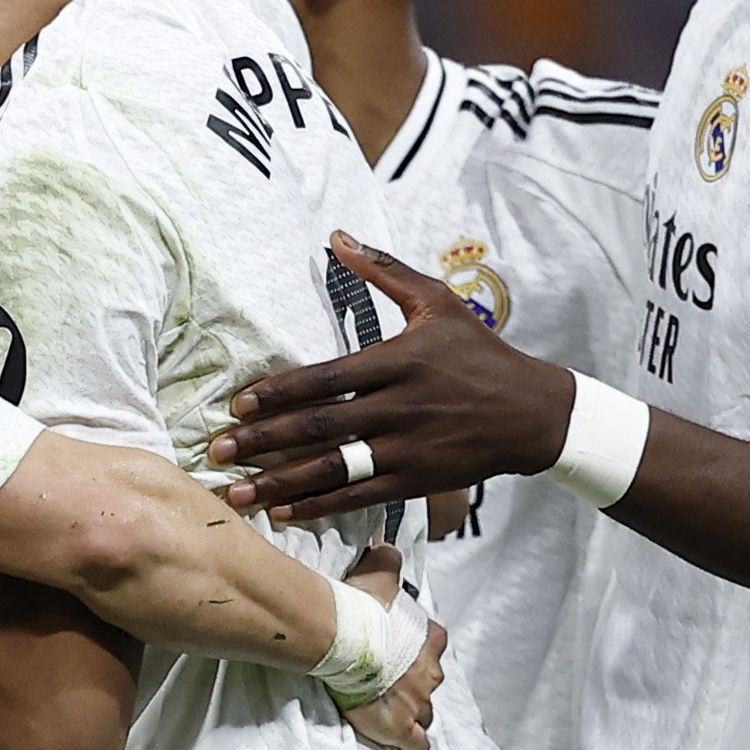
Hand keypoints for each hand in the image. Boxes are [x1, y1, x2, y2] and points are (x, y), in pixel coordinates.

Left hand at [209, 234, 576, 519]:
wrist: (532, 412)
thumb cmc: (479, 352)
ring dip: (281, 482)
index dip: (278, 393)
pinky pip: (360, 497)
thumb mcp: (436, 302)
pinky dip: (320, 506)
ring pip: (334, 468)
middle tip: (218, 451)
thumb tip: (336, 235)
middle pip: (320, 426)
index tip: (237, 405)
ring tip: (237, 494)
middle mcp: (399, 406)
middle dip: (264, 441)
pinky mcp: (417, 480)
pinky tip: (284, 513)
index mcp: (398, 361)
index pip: (326, 378)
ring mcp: (407, 448)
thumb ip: (383, 269)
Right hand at [335, 543, 441, 749]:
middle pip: (429, 682)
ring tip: (389, 710)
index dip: (416, 650)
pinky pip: (418, 745)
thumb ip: (388, 562)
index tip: (397, 650)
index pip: (433, 646)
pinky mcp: (402, 728)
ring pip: (425, 713)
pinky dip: (414, 746)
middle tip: (388, 681)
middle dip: (414, 683)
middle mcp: (431, 671)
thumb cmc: (360, 607)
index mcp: (431, 638)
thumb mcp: (378, 573)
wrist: (340, 638)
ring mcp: (419, 702)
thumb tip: (388, 550)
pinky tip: (406, 746)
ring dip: (411, 711)